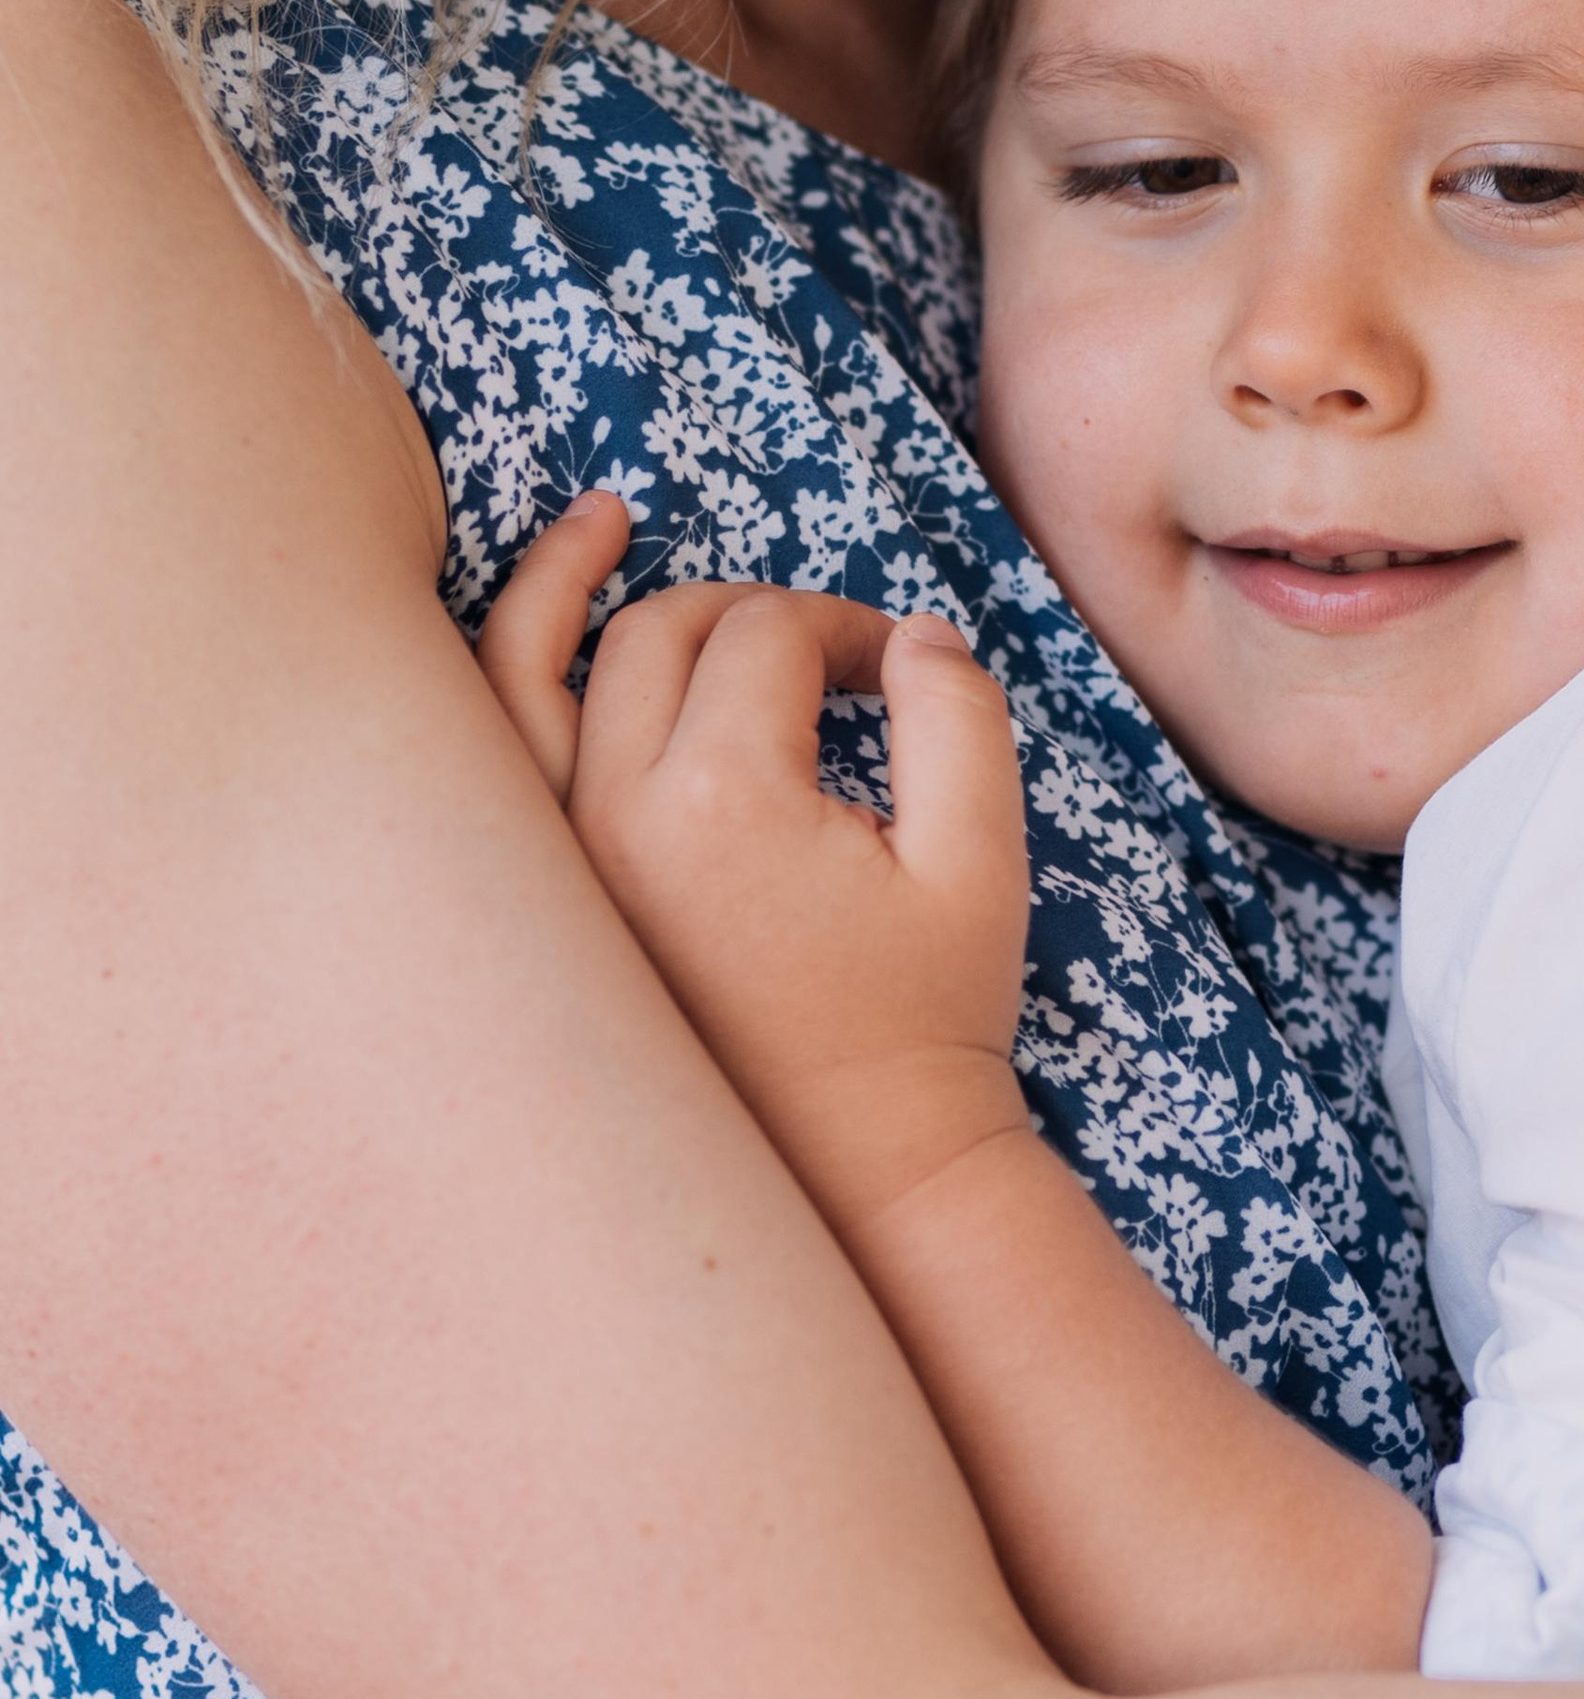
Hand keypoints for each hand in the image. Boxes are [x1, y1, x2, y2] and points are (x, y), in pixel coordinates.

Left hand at [477, 497, 1034, 1227]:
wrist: (859, 1180)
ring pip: (532, 673)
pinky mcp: (546, 910)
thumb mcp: (980, 860)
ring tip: (599, 517)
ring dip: (564, 584)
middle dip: (754, 613)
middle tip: (831, 661)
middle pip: (663, 631)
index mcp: (718, 800)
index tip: (903, 673)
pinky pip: (488, 761)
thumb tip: (913, 634)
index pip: (771, 636)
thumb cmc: (926, 1021)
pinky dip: (504, 682)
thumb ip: (959, 712)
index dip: (849, 628)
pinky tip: (539, 636)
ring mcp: (557, 867)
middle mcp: (608, 820)